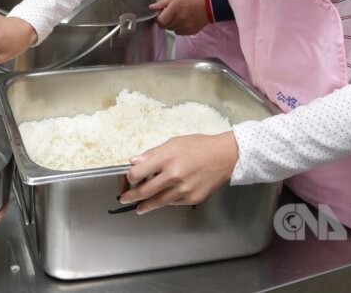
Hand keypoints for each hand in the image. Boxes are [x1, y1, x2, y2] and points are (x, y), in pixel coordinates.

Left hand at [120, 131, 238, 214]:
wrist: (224, 156)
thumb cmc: (200, 146)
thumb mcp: (173, 143)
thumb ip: (152, 154)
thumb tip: (135, 161)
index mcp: (166, 158)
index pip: (137, 173)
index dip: (129, 178)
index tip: (128, 179)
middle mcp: (173, 175)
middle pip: (145, 191)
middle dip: (131, 196)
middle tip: (125, 199)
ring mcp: (183, 189)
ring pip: (158, 202)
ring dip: (146, 206)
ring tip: (139, 207)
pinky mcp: (192, 198)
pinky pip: (173, 203)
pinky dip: (165, 202)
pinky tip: (161, 200)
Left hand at [150, 0, 210, 34]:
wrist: (211, 2)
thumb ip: (162, 3)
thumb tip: (152, 8)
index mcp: (174, 9)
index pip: (160, 21)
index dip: (159, 18)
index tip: (162, 14)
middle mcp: (179, 19)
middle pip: (165, 26)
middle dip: (166, 21)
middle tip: (172, 13)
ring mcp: (186, 27)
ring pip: (172, 29)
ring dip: (173, 24)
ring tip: (180, 15)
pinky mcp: (191, 31)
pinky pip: (180, 32)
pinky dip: (180, 28)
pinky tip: (186, 20)